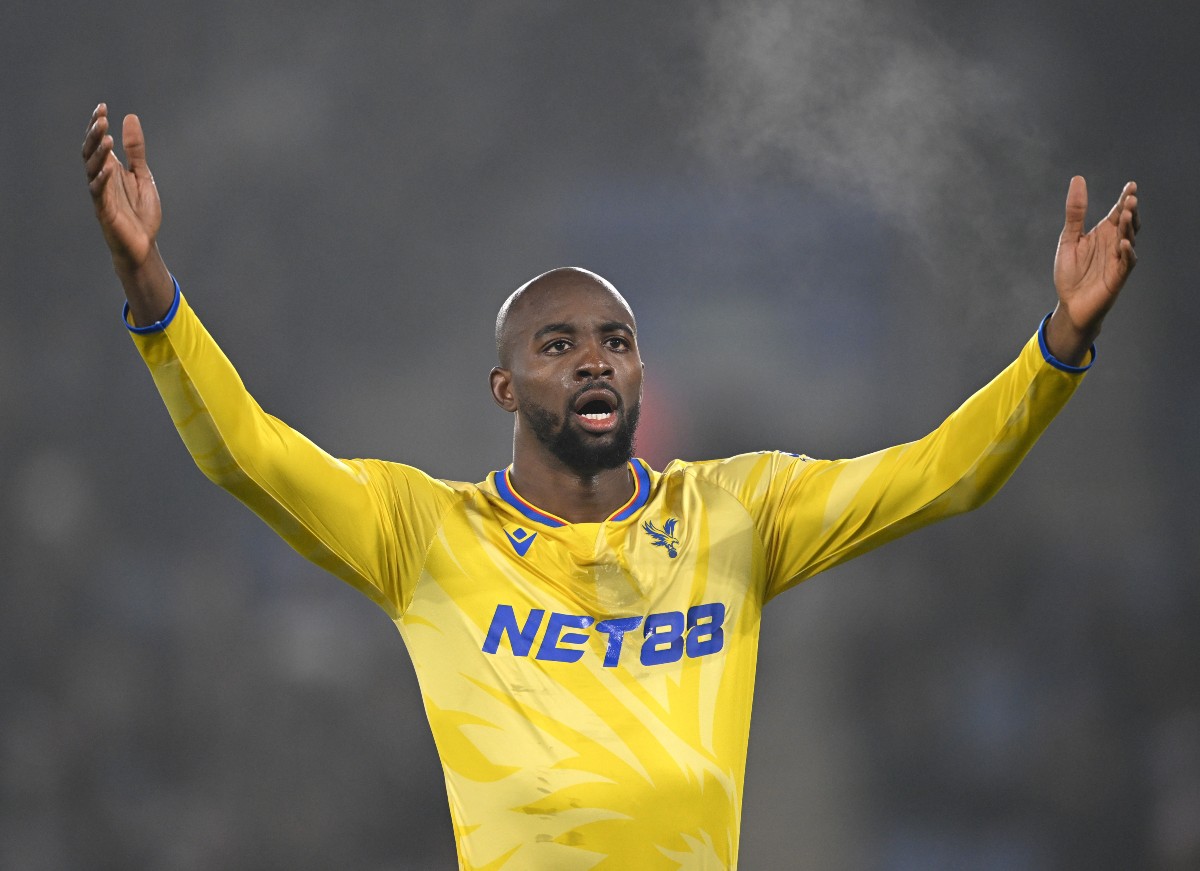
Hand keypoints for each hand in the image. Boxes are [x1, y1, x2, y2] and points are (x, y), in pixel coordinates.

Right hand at [82, 103, 172, 324]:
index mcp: (110, 168)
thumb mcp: (142, 174)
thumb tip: (130, 117)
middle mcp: (102, 178)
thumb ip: (135, 150)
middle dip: (95, 135)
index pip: (99, 143)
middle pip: (92, 152)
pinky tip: (109, 168)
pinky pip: (99, 193)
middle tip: (101, 118)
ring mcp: (102, 194)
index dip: (98, 125)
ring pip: (92, 169)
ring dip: (98, 153)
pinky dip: (103, 180)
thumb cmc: (141, 211)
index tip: (102, 107)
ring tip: (107, 137)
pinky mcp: (105, 211)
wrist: (143, 244)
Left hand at [1046, 176, 1139, 364]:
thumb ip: (1075, 212)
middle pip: (1127, 223)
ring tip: (1126, 214)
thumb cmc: (1071, 273)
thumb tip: (1078, 180)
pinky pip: (1126, 263)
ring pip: (1129, 239)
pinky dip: (1126, 253)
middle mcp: (1113, 243)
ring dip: (1128, 227)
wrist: (1070, 305)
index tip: (1130, 186)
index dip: (1125, 199)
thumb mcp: (1069, 239)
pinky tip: (1123, 243)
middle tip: (1130, 198)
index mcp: (1103, 233)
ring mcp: (1117, 259)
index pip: (1117, 212)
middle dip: (1130, 210)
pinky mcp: (1117, 276)